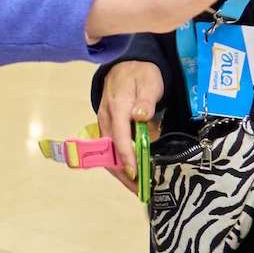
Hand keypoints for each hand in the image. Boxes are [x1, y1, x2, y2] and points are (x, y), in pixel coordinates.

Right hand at [95, 61, 162, 189]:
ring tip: (136, 185)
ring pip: (107, 151)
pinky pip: (110, 146)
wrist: (126, 63)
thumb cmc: (141, 73)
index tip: (136, 173)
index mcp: (117, 106)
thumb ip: (145, 100)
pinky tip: (132, 169)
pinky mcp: (107, 124)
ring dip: (120, 169)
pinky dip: (119, 160)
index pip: (119, 136)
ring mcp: (104, 121)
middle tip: (138, 190)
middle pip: (108, 150)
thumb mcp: (149, 82)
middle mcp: (106, 116)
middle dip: (122, 172)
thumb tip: (139, 116)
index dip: (126, 156)